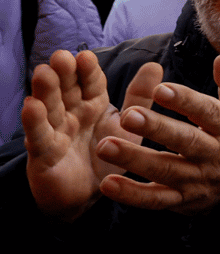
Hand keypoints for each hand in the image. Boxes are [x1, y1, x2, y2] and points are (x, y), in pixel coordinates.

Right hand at [23, 50, 160, 220]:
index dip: (88, 70)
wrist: (91, 197)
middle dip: (63, 73)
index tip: (86, 56)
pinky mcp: (44, 154)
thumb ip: (140, 97)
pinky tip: (31, 106)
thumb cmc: (110, 155)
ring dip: (46, 91)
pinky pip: (39, 137)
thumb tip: (155, 64)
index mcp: (94, 104)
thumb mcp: (129, 127)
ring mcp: (56, 132)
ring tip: (43, 72)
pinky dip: (34, 122)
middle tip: (61, 56)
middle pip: (66, 90)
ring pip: (50, 108)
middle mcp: (73, 114)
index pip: (91, 83)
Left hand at [95, 54, 219, 214]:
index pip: (208, 112)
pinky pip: (155, 200)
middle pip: (185, 141)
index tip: (160, 89)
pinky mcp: (181, 201)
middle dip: (156, 128)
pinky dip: (132, 195)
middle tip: (127, 115)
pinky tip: (108, 184)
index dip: (185, 101)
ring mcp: (197, 181)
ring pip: (165, 170)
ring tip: (104, 145)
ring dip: (135, 159)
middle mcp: (214, 155)